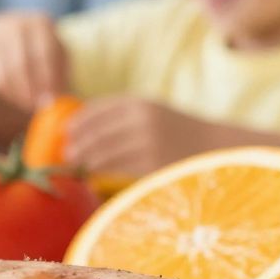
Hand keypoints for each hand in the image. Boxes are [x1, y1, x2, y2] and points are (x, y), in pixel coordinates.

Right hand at [0, 10, 69, 111]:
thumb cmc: (30, 50)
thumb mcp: (50, 54)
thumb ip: (58, 73)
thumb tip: (61, 97)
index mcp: (40, 24)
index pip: (46, 51)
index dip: (50, 78)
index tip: (52, 99)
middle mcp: (16, 25)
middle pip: (24, 62)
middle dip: (32, 88)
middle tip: (38, 107)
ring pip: (6, 71)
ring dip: (18, 93)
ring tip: (27, 106)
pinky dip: (4, 91)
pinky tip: (13, 99)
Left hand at [65, 97, 265, 173]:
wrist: (213, 147)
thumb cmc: (176, 132)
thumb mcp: (151, 113)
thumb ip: (121, 116)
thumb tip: (79, 126)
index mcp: (139, 103)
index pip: (97, 109)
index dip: (78, 121)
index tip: (66, 130)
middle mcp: (141, 119)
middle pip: (96, 132)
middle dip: (77, 143)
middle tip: (66, 152)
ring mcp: (147, 142)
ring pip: (103, 152)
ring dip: (85, 160)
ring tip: (76, 166)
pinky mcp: (152, 163)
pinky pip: (117, 168)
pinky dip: (101, 172)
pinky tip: (93, 175)